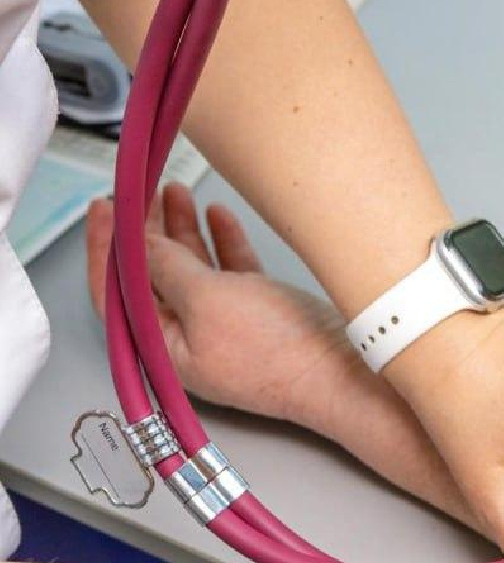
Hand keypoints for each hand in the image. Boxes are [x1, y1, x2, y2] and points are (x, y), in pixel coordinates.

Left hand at [85, 185, 350, 428]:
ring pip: (190, 268)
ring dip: (182, 228)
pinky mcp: (257, 312)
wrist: (338, 370)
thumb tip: (141, 246)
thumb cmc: (276, 354)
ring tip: (176, 192)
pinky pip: (229, 270)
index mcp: (162, 347)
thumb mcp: (207, 300)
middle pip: (152, 276)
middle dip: (145, 230)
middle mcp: (187, 337)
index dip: (106, 247)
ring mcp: (223, 323)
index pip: (116, 292)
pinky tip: (218, 215)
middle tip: (140, 192)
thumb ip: (168, 268)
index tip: (106, 208)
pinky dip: (221, 241)